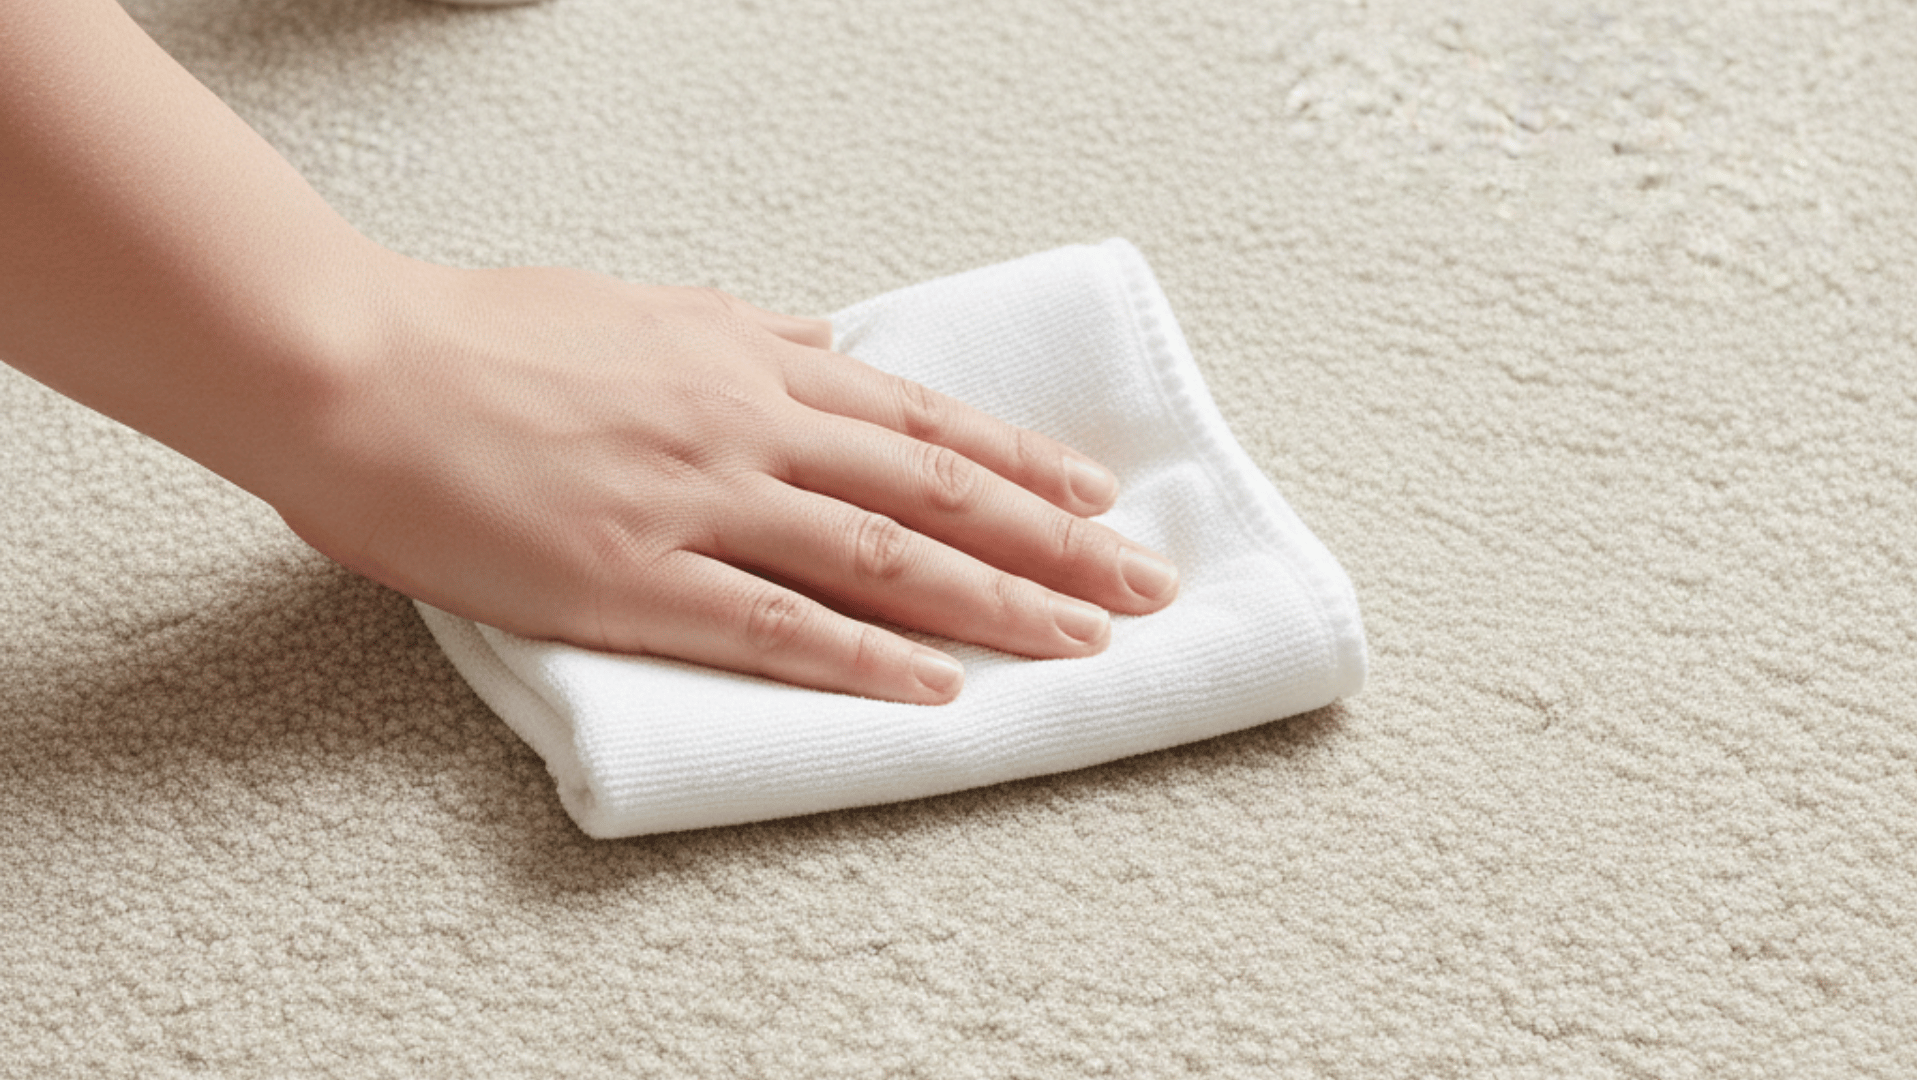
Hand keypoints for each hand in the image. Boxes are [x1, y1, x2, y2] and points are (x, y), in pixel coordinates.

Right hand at [275, 260, 1179, 703]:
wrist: (353, 363)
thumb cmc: (480, 335)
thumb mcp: (635, 307)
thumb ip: (736, 330)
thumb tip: (813, 335)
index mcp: (744, 356)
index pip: (919, 414)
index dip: (1020, 461)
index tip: (1093, 498)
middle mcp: (745, 422)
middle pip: (935, 486)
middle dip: (1053, 542)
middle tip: (1140, 583)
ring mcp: (698, 501)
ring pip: (884, 556)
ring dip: (996, 603)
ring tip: (1080, 642)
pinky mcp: (635, 578)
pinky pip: (777, 628)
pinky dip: (868, 663)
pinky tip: (936, 690)